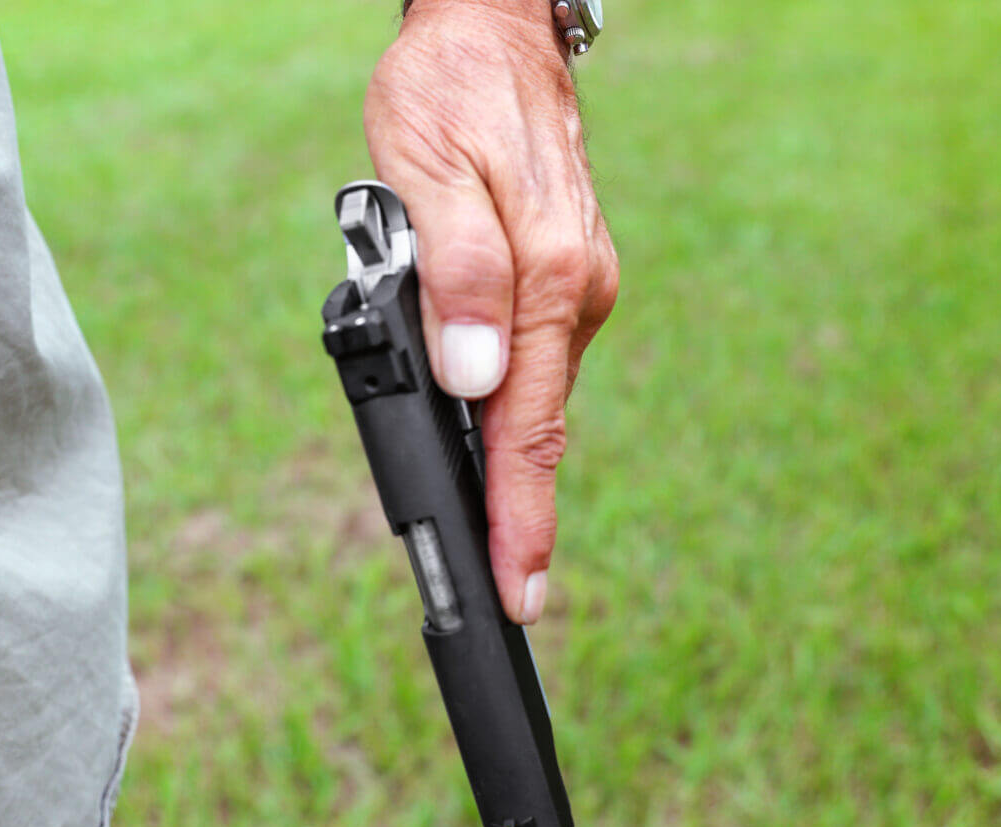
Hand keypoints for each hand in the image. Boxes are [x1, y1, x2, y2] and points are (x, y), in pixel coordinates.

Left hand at [364, 0, 618, 623]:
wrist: (494, 32)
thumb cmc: (450, 90)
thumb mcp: (427, 170)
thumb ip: (454, 275)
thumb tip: (470, 377)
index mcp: (542, 277)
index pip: (528, 426)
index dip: (518, 517)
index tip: (518, 591)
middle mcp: (572, 293)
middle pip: (540, 428)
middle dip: (519, 514)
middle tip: (509, 595)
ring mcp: (573, 288)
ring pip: (537, 400)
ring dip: (511, 468)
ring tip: (497, 543)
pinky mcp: (560, 280)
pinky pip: (536, 366)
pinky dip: (513, 416)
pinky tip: (495, 447)